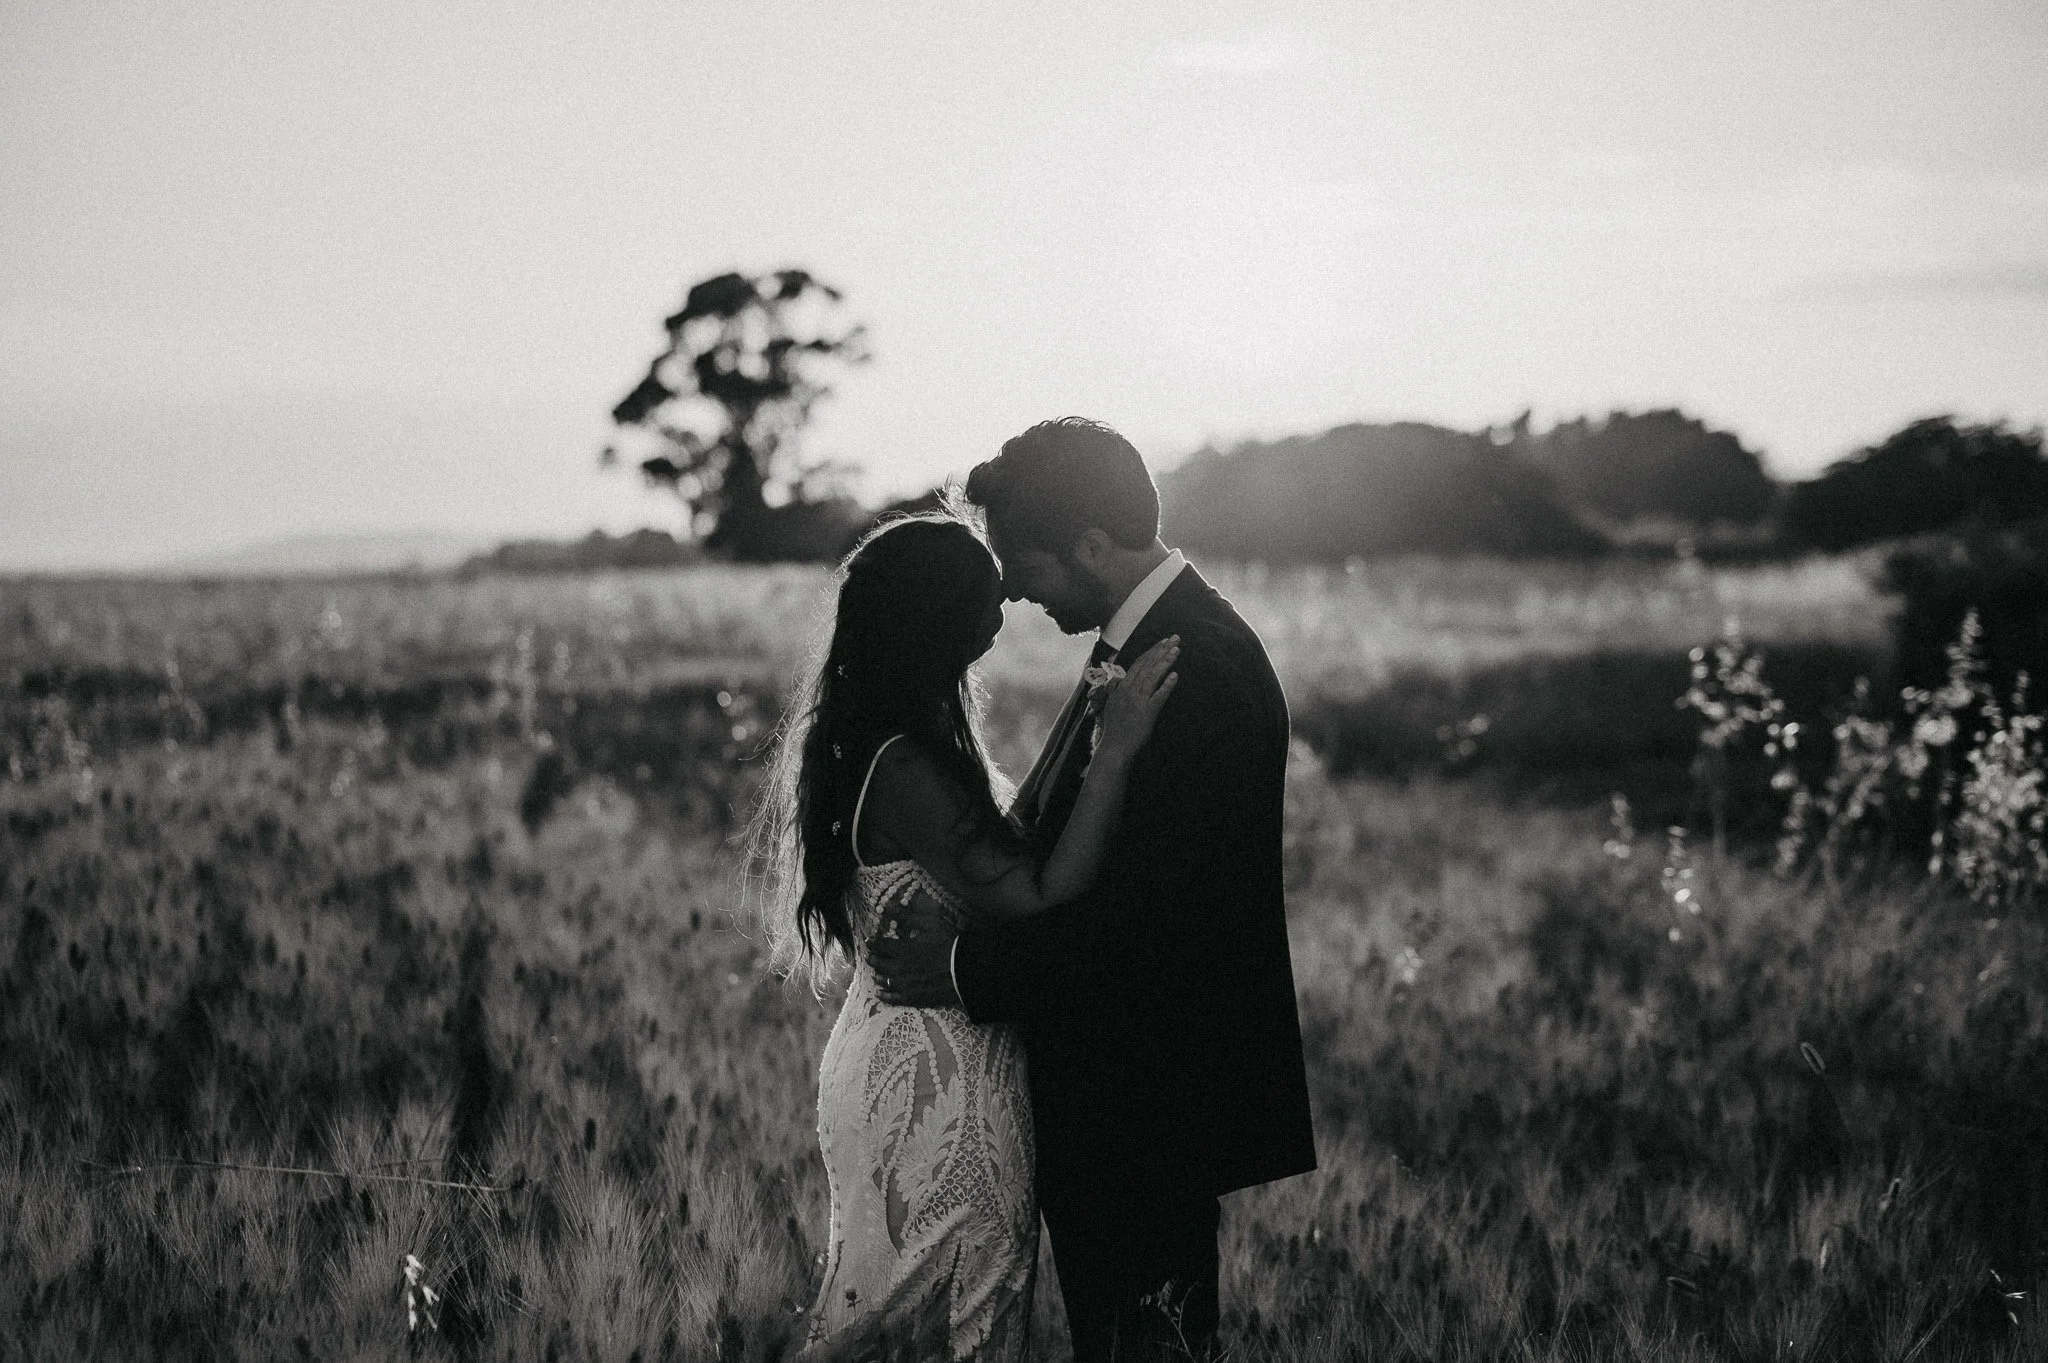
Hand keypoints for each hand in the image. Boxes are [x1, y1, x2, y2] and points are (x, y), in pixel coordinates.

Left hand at [866, 890, 961, 1007]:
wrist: (964, 971)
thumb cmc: (949, 945)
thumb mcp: (930, 924)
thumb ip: (908, 917)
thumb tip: (889, 906)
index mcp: (903, 949)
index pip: (880, 945)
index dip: (873, 943)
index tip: (868, 941)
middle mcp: (899, 967)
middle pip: (879, 963)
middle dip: (873, 959)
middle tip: (870, 957)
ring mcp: (905, 984)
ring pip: (883, 980)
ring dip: (877, 975)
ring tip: (874, 973)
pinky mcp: (912, 997)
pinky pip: (892, 998)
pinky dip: (883, 995)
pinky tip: (879, 993)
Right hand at [1093, 634, 1179, 762]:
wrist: (1114, 748)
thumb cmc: (1114, 729)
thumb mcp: (1112, 704)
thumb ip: (1116, 689)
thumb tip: (1119, 678)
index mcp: (1122, 687)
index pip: (1139, 663)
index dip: (1152, 651)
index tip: (1162, 642)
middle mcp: (1129, 691)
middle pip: (1147, 665)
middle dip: (1162, 650)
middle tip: (1175, 638)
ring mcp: (1138, 701)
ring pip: (1153, 676)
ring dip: (1165, 662)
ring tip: (1177, 650)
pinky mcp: (1147, 713)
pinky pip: (1158, 696)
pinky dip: (1167, 685)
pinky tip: (1176, 676)